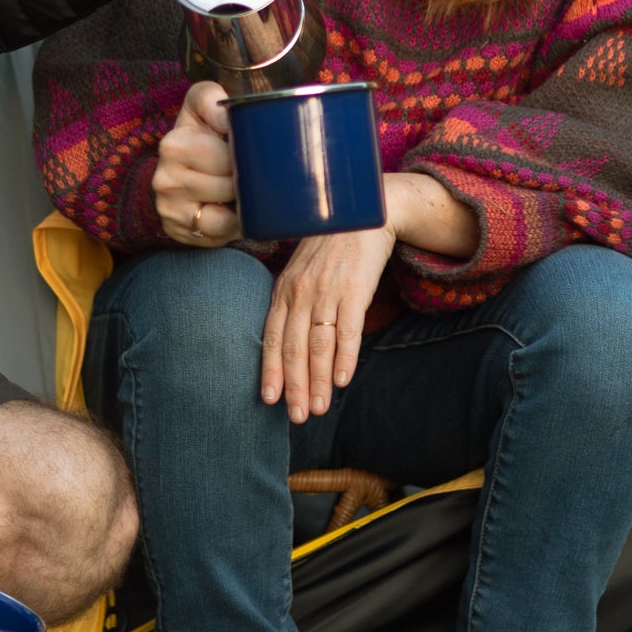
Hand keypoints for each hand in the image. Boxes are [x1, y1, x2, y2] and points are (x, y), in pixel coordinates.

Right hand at [154, 81, 241, 245]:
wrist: (172, 171)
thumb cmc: (198, 136)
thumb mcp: (200, 107)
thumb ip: (212, 99)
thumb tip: (227, 118)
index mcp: (174, 144)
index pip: (226, 155)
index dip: (245, 153)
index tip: (250, 149)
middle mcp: (165, 177)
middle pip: (229, 185)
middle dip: (246, 179)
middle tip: (250, 171)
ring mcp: (169, 207)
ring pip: (225, 213)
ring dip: (241, 204)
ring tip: (243, 191)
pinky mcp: (177, 229)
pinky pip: (219, 232)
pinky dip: (233, 223)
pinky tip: (233, 210)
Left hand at [260, 225, 393, 424]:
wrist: (361, 214)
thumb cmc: (329, 248)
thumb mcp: (300, 272)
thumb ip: (291, 303)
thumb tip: (285, 343)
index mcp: (283, 290)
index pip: (271, 338)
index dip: (270, 371)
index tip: (270, 400)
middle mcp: (301, 293)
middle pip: (293, 348)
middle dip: (295, 387)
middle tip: (297, 417)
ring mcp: (327, 292)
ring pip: (319, 345)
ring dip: (319, 381)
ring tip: (320, 408)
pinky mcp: (354, 289)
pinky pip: (349, 330)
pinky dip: (345, 357)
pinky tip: (343, 380)